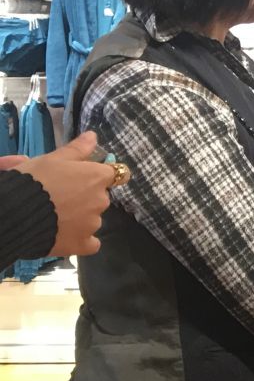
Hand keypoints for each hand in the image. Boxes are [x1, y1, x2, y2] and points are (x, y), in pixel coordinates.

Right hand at [0, 132, 115, 257]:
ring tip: (54, 216)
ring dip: (80, 217)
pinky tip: (66, 235)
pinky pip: (90, 243)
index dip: (97, 175)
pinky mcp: (82, 244)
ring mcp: (93, 224)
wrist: (15, 213)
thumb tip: (94, 136)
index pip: (113, 173)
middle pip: (99, 197)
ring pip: (92, 218)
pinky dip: (81, 240)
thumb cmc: (33, 181)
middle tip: (58, 197)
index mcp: (96, 177)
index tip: (82, 178)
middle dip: (84, 196)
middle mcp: (101, 200)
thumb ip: (77, 149)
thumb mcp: (51, 159)